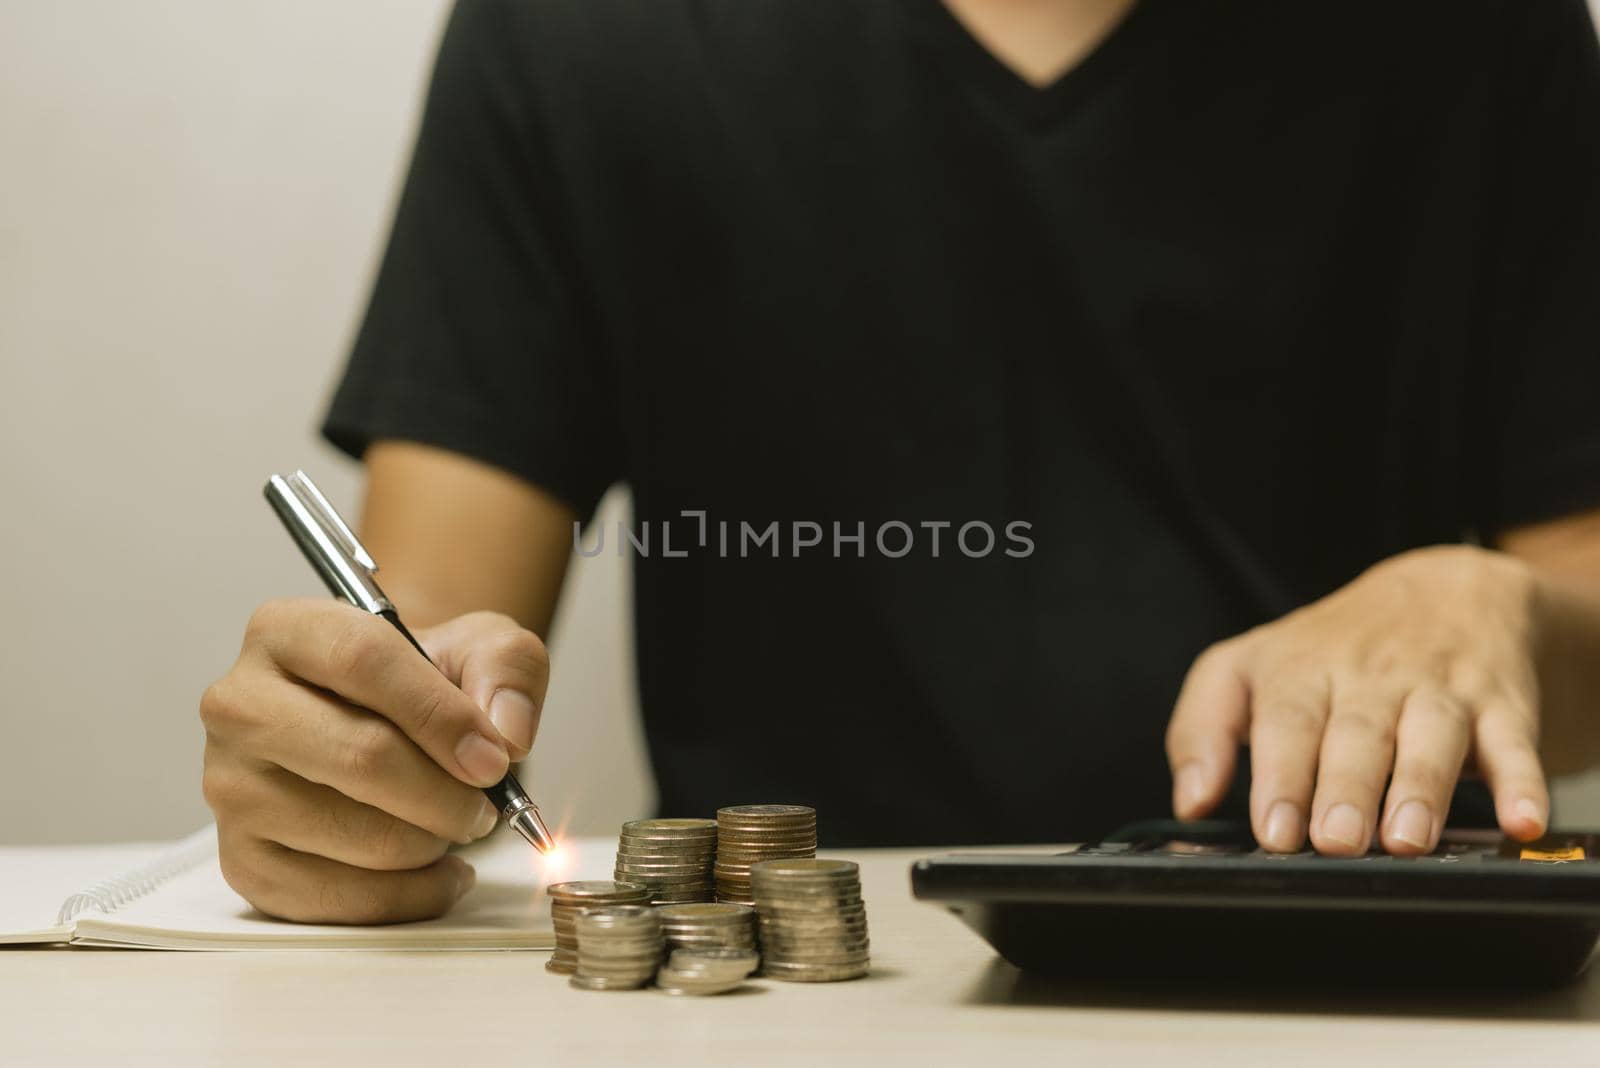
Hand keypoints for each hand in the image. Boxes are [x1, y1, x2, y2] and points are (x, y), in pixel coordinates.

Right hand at [200, 602, 547, 921]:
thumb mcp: (477, 645)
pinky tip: (440, 872)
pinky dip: (408, 896)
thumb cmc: (420, 685)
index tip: (495, 758)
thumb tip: (507, 734)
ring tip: (454, 824)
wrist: (379, 727)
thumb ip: (507, 666)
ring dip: (431, 843)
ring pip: (355, 834)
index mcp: (286, 632)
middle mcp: (240, 705)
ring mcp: (231, 787)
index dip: (441, 715)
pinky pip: (334, 898)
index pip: (363, 661)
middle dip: (446, 794)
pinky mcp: (240, 859)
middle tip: (486, 806)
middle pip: (360, 757)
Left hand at [1165, 545, 1547, 855]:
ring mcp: (1437, 688)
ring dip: (1420, 787)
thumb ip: (1201, 729)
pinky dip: (1523, 782)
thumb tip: (1188, 800)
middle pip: (1355, 733)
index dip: (1279, 776)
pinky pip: (1514, 743)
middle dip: (1344, 789)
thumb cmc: (1329, 652)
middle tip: (1334, 842)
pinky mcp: (1501, 706)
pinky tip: (1521, 820)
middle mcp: (1368, 676)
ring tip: (1405, 838)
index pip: (1285, 721)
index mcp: (1300, 668)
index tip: (1273, 831)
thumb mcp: (1246, 669)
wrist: (1442, 591)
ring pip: (1430, 735)